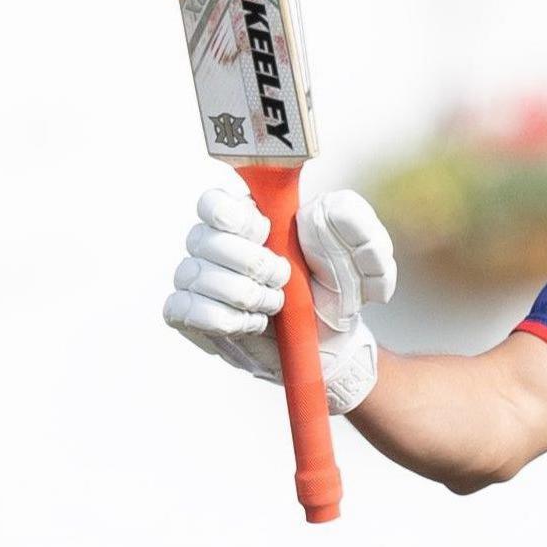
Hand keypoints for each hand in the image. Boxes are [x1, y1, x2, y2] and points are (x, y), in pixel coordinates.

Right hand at [163, 188, 398, 413]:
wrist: (333, 344)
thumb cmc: (340, 291)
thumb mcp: (364, 254)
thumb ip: (351, 221)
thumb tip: (315, 209)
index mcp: (253, 218)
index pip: (215, 201)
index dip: (236, 218)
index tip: (267, 233)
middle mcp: (218, 244)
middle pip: (202, 238)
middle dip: (250, 263)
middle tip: (283, 278)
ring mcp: (201, 280)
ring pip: (194, 275)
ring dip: (243, 293)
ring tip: (275, 304)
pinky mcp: (191, 315)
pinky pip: (182, 309)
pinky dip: (223, 319)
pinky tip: (252, 323)